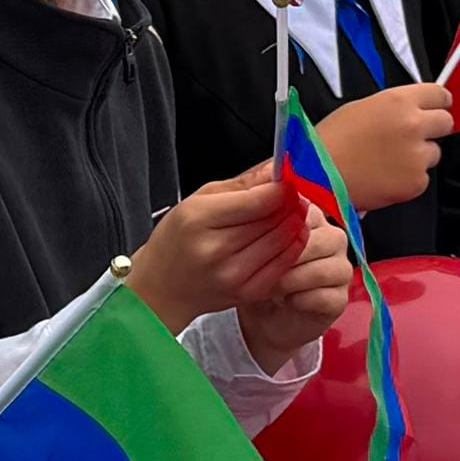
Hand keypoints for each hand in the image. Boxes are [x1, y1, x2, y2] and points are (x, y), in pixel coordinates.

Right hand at [127, 169, 307, 329]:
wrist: (163, 288)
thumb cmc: (177, 240)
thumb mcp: (197, 200)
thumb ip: (241, 183)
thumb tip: (276, 168)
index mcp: (199, 219)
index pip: (258, 200)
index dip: (282, 188)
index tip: (288, 181)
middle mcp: (216, 249)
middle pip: (275, 219)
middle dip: (291, 203)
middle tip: (294, 194)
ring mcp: (234, 275)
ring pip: (284, 240)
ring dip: (296, 222)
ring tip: (294, 212)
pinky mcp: (248, 293)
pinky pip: (284, 264)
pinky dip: (293, 246)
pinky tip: (291, 235)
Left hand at [238, 216, 352, 371]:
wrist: (261, 316)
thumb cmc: (255, 273)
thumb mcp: (251, 245)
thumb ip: (259, 225)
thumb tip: (257, 206)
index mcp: (312, 217)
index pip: (305, 213)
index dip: (279, 230)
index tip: (256, 244)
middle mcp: (333, 239)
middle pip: (321, 241)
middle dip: (286, 259)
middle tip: (262, 271)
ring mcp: (341, 269)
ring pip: (324, 270)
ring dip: (292, 281)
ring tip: (271, 287)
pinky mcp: (340, 298)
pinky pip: (326, 297)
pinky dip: (301, 301)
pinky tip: (286, 301)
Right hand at [315, 84, 453, 211]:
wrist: (316, 176)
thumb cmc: (329, 142)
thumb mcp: (361, 108)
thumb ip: (394, 107)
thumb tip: (412, 110)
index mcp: (399, 101)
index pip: (440, 94)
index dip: (436, 103)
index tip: (434, 108)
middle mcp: (413, 125)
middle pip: (446, 122)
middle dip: (431, 129)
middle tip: (410, 137)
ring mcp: (417, 155)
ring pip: (433, 153)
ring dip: (418, 156)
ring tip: (387, 161)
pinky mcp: (416, 182)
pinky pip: (422, 178)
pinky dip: (408, 179)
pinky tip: (384, 176)